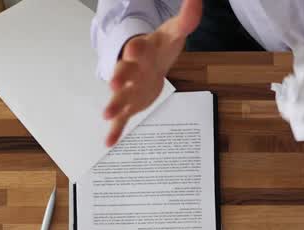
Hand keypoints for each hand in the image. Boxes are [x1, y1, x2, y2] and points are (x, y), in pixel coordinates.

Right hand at [102, 0, 201, 146]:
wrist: (148, 61)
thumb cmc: (160, 46)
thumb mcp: (174, 31)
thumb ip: (187, 18)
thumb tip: (197, 0)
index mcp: (142, 50)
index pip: (138, 48)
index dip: (136, 50)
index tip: (133, 50)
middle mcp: (132, 69)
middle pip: (123, 72)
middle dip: (119, 77)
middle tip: (113, 83)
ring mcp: (129, 87)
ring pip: (120, 96)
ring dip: (114, 104)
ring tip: (106, 114)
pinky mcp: (130, 103)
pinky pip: (122, 118)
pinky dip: (116, 130)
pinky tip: (108, 142)